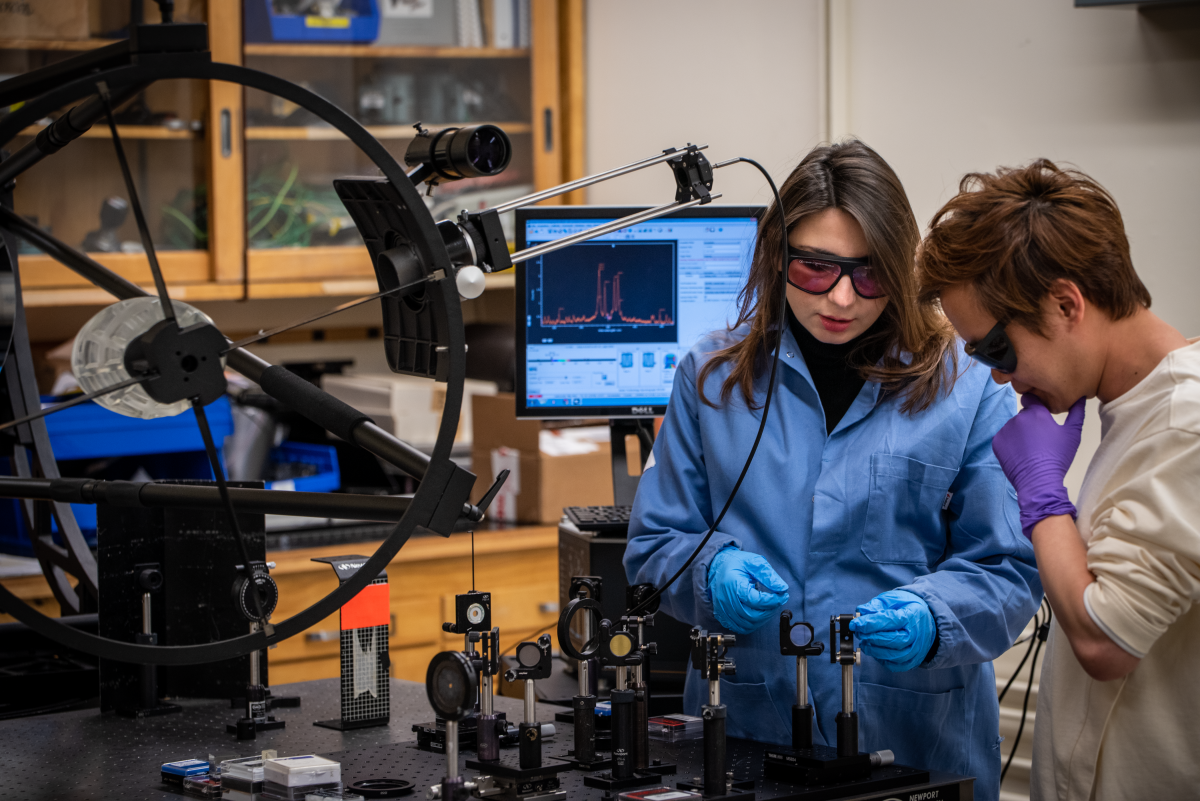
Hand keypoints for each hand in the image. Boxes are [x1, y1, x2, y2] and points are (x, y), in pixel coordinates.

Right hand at [707, 548, 788, 633]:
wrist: (717, 566)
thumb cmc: (735, 563)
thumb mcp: (754, 562)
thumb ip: (768, 576)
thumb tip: (782, 588)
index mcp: (733, 584)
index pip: (756, 600)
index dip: (773, 601)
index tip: (783, 596)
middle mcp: (725, 599)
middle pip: (752, 616)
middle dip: (769, 611)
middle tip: (776, 602)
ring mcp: (722, 609)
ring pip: (747, 624)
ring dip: (762, 619)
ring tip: (768, 607)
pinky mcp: (721, 615)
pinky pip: (739, 628)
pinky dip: (751, 625)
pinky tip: (757, 615)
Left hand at [850, 589, 935, 671]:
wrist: (926, 620)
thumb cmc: (907, 608)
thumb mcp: (893, 600)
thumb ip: (876, 605)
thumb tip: (861, 612)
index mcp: (911, 616)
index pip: (889, 620)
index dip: (870, 623)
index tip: (855, 624)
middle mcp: (916, 635)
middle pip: (892, 640)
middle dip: (871, 637)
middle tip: (859, 633)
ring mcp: (916, 650)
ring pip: (893, 655)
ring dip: (875, 650)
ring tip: (865, 643)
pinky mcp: (913, 661)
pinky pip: (896, 665)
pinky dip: (882, 660)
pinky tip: (875, 651)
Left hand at [992, 394, 1084, 538]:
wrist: (1039, 481)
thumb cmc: (1058, 457)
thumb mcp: (1073, 434)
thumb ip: (1076, 413)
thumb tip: (1079, 397)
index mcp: (1036, 413)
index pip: (1031, 399)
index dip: (1036, 406)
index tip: (1042, 417)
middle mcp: (1018, 417)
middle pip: (1024, 415)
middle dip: (1031, 423)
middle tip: (1040, 440)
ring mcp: (1005, 430)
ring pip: (1013, 427)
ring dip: (1020, 433)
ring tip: (1031, 449)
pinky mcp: (996, 442)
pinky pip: (1004, 438)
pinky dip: (1010, 444)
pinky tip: (1020, 454)